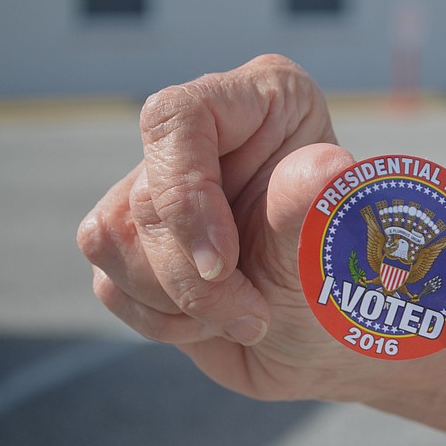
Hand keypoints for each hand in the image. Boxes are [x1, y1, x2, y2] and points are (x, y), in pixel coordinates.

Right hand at [77, 55, 386, 400]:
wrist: (320, 344)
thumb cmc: (338, 288)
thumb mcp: (329, 252)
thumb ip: (312, 209)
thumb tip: (326, 168)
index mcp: (264, 101)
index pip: (179, 117)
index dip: (186, 196)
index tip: (221, 264)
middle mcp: (206, 135)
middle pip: (144, 195)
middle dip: (192, 278)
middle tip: (252, 318)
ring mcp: (163, 187)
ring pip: (110, 237)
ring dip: (175, 301)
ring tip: (240, 315)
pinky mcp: (134, 241)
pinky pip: (108, 280)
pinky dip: (160, 319)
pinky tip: (210, 322)